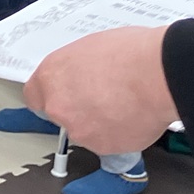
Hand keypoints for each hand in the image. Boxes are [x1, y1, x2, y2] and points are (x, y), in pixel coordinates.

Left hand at [24, 26, 176, 154]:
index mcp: (51, 76)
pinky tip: (132, 115)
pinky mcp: (102, 147)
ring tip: (123, 102)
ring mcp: (79, 129)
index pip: (33, 95)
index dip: (50, 95)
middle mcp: (58, 106)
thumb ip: (75, 67)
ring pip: (84, 130)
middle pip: (59, 113)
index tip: (60, 95)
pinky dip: (117, 133)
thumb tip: (79, 75)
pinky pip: (106, 142)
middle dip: (77, 107)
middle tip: (101, 95)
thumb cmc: (132, 53)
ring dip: (98, 122)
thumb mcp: (91, 46)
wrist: (160, 74)